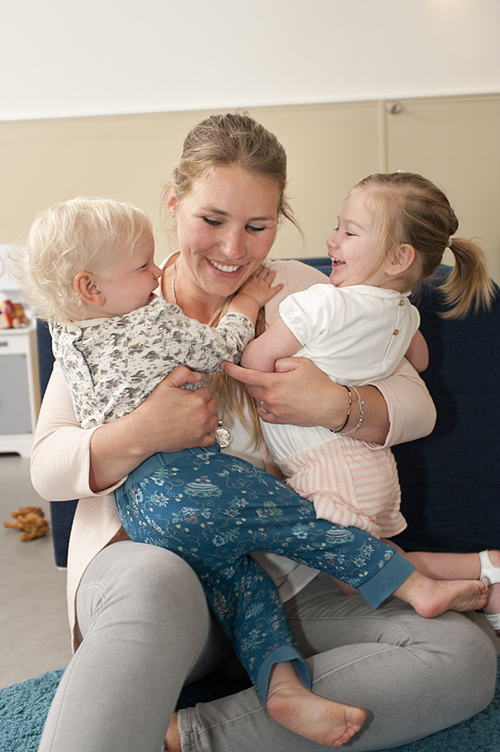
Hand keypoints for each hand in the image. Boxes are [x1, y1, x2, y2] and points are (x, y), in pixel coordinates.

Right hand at [89, 366, 218, 491]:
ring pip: (215, 420)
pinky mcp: (196, 442)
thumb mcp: (165, 384)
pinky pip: (211, 438)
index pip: (207, 391)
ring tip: (196, 413)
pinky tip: (201, 428)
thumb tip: (196, 376)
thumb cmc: (152, 409)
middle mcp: (201, 415)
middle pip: (213, 405)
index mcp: (197, 400)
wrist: (143, 431)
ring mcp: (200, 430)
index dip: (198, 391)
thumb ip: (182, 373)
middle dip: (205, 402)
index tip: (191, 394)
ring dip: (209, 415)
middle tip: (192, 403)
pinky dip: (209, 433)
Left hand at [223, 357, 347, 427]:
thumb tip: (271, 367)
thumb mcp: (302, 363)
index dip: (232, 370)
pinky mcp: (279, 420)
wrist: (330, 406)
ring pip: (257, 400)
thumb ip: (281, 362)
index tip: (223, 365)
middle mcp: (271, 398)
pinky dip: (264, 405)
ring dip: (260, 392)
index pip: (246, 376)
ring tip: (273, 387)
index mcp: (274, 383)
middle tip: (262, 374)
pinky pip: (263, 412)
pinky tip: (273, 400)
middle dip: (251, 380)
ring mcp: (274, 411)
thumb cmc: (318, 383)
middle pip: (250, 388)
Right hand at [237, 267, 282, 308]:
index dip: (259, 270)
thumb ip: (238, 284)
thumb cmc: (241, 296)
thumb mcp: (238, 287)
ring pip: (270, 278)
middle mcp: (258, 281)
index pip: (256, 272)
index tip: (260, 268)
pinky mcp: (269, 293)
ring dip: (272, 274)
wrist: (246, 301)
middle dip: (266, 270)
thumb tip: (235, 283)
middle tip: (268, 268)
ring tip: (274, 271)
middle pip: (263, 273)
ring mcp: (264, 286)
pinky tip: (282, 284)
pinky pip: (276, 289)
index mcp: (251, 279)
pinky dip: (279, 287)